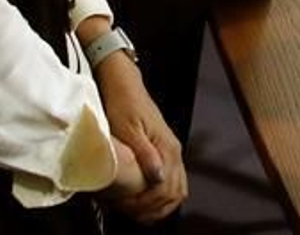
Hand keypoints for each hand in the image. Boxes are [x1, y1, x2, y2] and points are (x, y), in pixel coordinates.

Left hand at [97, 56, 187, 222]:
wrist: (124, 85)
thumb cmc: (123, 103)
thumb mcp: (128, 128)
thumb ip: (144, 153)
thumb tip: (157, 177)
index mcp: (167, 147)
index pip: (166, 188)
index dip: (148, 204)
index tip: (128, 208)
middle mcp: (173, 151)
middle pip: (175, 192)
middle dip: (154, 209)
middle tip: (132, 214)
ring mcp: (170, 152)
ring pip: (176, 189)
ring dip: (159, 205)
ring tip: (139, 212)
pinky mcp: (163, 151)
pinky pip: (171, 180)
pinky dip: (160, 196)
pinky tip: (145, 201)